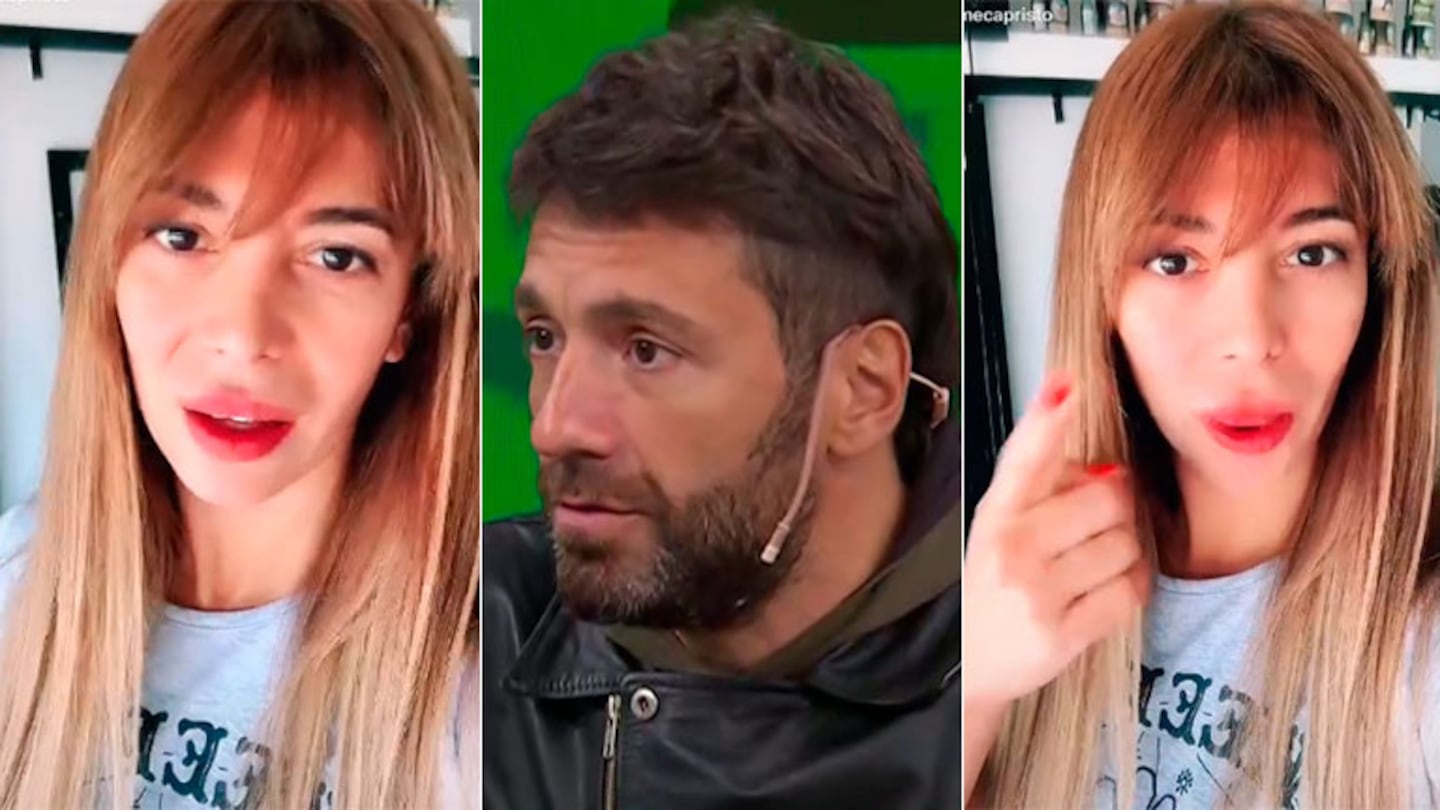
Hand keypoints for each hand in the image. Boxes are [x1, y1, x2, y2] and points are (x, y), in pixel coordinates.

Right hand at [961, 371, 1150, 709]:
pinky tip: (1103, 591)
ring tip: (1090, 566)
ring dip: (1122, 552)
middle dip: (1113, 509)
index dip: (1047, 419)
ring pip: (1125, 545)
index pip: (1025, 457)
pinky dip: (1128, 588)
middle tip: (1091, 527)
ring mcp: (1036, 593)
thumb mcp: (1002, 527)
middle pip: (1105, 498)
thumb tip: (1103, 467)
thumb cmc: (995, 584)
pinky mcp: (1062, 634)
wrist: (970, 664)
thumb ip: (1044, 489)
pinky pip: (1129, 592)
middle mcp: (1012, 549)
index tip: (1064, 385)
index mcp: (996, 514)